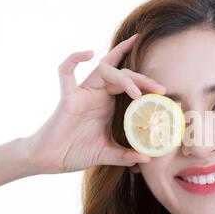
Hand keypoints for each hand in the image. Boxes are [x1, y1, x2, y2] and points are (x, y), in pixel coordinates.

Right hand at [24, 33, 164, 173]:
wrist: (51, 160)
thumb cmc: (76, 152)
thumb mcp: (107, 154)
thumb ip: (126, 155)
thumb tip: (148, 159)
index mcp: (107, 102)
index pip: (128, 80)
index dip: (144, 77)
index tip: (163, 87)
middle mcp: (96, 93)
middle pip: (121, 73)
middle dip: (142, 78)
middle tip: (161, 89)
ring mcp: (81, 93)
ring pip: (103, 70)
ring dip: (122, 77)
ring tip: (137, 93)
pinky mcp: (67, 98)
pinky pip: (65, 72)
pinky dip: (74, 59)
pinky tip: (88, 53)